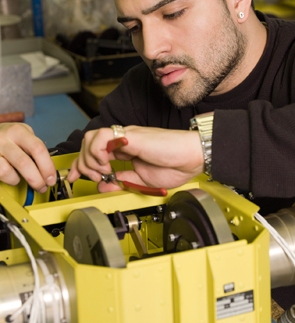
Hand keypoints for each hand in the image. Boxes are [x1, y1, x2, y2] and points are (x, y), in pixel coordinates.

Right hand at [0, 123, 55, 191]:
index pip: (38, 149)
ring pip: (8, 171)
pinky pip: (1, 174)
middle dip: (37, 179)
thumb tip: (48, 169)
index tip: (52, 178)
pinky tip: (11, 175)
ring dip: (19, 180)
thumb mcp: (22, 134)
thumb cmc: (7, 137)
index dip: (47, 167)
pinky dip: (9, 178)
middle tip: (42, 186)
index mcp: (18, 131)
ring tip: (21, 178)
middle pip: (24, 162)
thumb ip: (34, 148)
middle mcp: (4, 139)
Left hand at [68, 125, 204, 190]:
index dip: (80, 165)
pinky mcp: (131, 136)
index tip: (75, 178)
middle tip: (94, 179)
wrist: (192, 158)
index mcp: (125, 150)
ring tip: (102, 172)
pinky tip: (107, 164)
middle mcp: (123, 141)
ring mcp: (126, 137)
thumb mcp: (142, 181)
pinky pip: (103, 136)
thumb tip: (103, 186)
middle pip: (87, 143)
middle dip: (83, 164)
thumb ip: (122, 182)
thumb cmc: (175, 165)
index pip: (93, 152)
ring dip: (90, 158)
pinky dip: (97, 152)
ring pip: (91, 137)